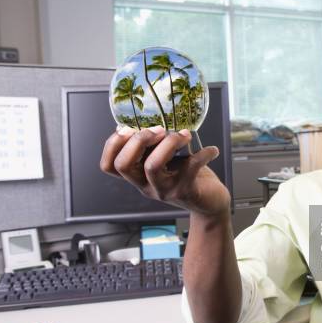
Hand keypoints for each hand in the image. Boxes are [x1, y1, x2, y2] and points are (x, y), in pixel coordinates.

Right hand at [100, 126, 230, 216]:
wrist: (209, 202)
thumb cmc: (186, 176)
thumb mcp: (166, 161)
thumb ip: (154, 147)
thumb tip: (150, 119)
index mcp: (138, 176)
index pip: (109, 166)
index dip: (113, 145)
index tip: (129, 128)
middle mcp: (146, 186)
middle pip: (124, 164)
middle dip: (138, 140)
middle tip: (159, 129)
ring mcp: (164, 191)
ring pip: (152, 166)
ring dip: (168, 143)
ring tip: (185, 135)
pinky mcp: (185, 191)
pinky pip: (191, 168)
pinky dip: (204, 154)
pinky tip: (212, 150)